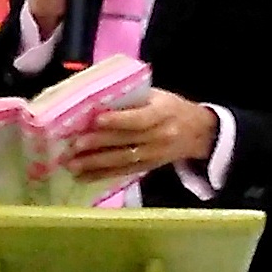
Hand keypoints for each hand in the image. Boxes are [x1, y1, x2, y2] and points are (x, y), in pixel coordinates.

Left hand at [64, 90, 216, 182]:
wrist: (198, 132)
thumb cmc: (172, 108)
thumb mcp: (158, 95)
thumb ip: (131, 96)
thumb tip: (95, 96)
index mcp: (163, 113)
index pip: (140, 119)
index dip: (119, 120)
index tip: (96, 119)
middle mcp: (160, 136)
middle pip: (126, 142)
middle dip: (98, 144)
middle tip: (74, 145)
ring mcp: (153, 155)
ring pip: (122, 160)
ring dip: (95, 163)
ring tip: (73, 164)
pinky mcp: (147, 167)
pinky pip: (123, 172)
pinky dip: (102, 175)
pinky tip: (83, 176)